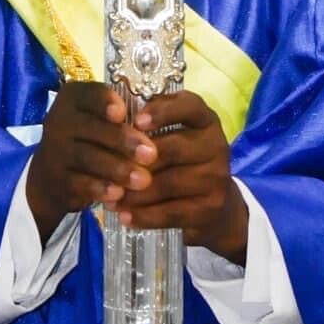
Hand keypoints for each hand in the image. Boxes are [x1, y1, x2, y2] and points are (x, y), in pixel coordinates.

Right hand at [25, 82, 155, 240]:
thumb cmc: (93, 139)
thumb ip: (126, 116)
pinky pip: (80, 184)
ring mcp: (55, 151)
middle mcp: (59, 120)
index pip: (89, 94)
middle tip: (151, 154)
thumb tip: (159, 122)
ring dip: (118, 169)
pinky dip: (101, 189)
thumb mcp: (103, 121)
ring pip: (88, 158)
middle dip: (124, 141)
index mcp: (74, 98)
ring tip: (144, 180)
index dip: (105, 102)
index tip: (123, 113)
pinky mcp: (57, 179)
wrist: (55, 175)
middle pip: (92, 128)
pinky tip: (120, 193)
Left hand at [117, 91, 249, 261]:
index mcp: (205, 120)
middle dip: (136, 160)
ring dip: (135, 193)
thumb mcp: (173, 137)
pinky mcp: (211, 207)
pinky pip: (173, 212)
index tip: (137, 122)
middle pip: (173, 149)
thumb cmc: (181, 164)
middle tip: (106, 168)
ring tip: (109, 198)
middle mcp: (216, 145)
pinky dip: (146, 216)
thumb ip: (149, 126)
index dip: (163, 112)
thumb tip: (110, 120)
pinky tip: (125, 217)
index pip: (190, 106)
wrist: (217, 207)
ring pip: (169, 184)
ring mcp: (216, 178)